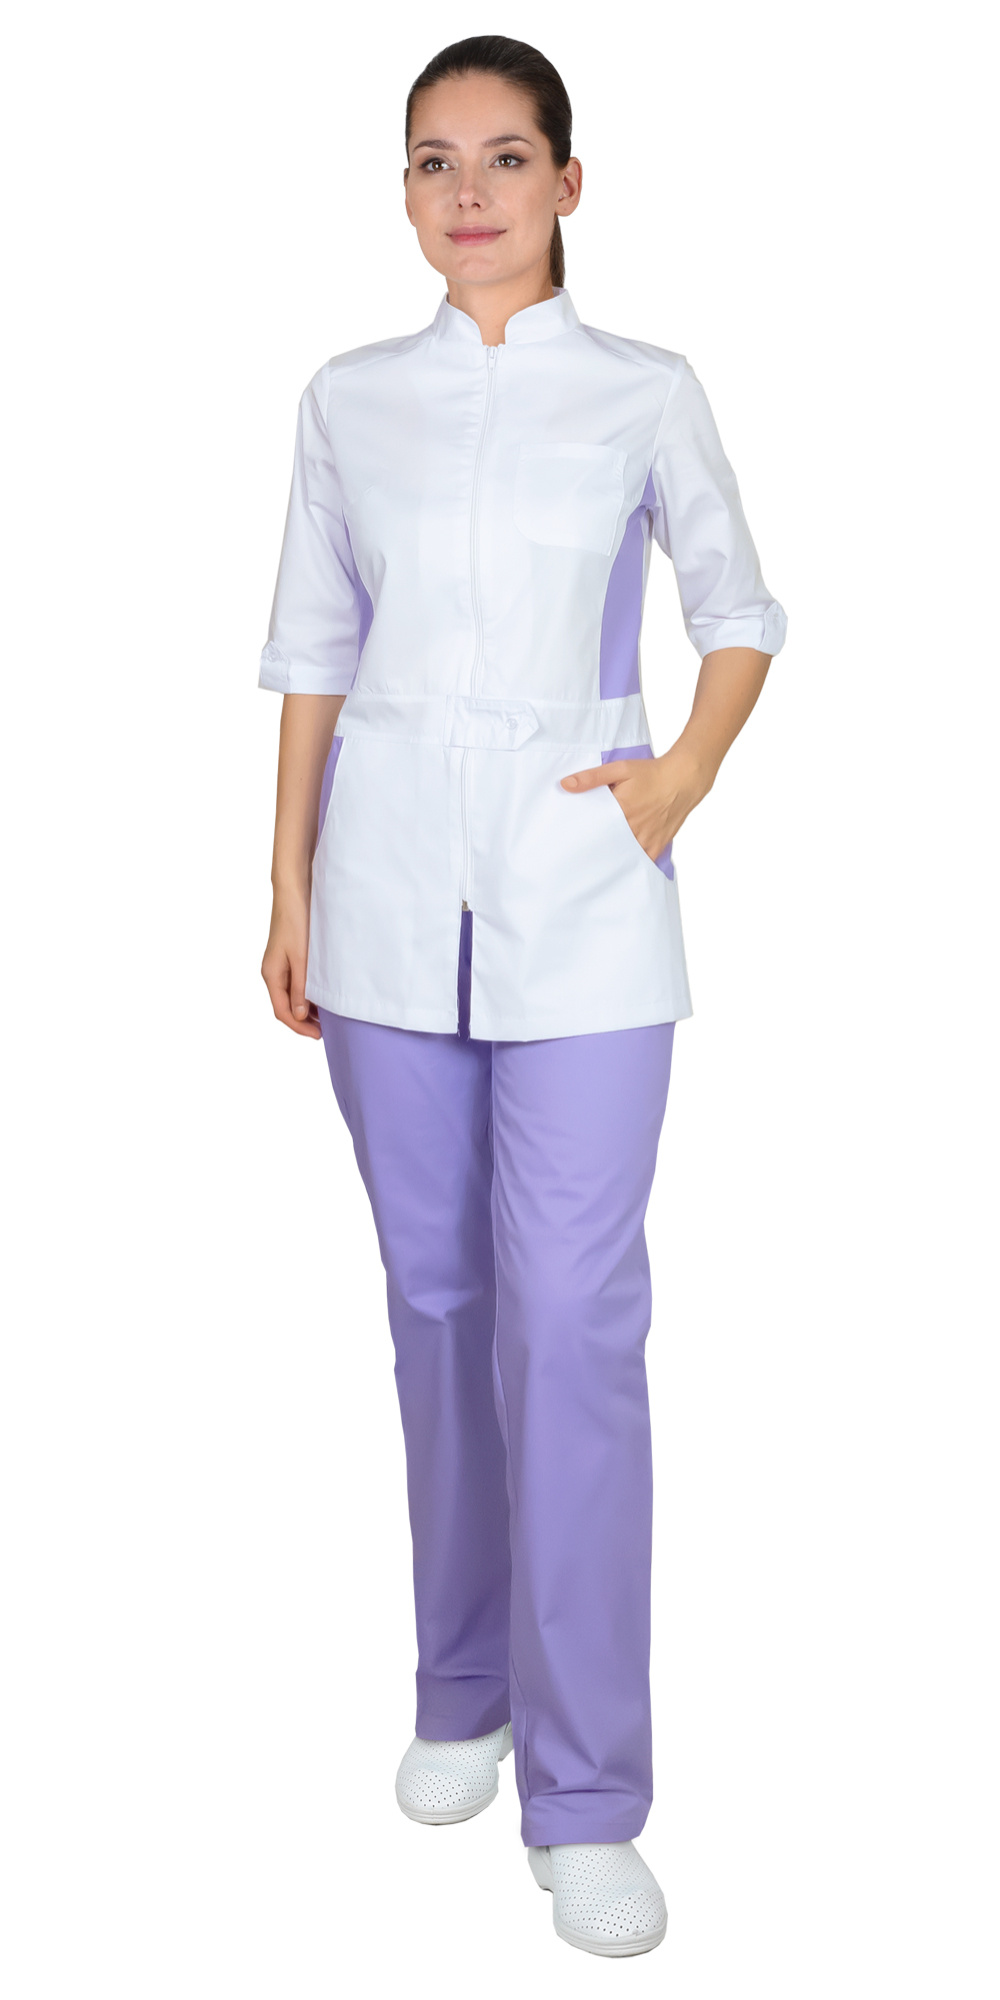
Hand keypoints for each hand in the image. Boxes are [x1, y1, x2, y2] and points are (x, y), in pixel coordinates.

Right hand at [261, 888, 322, 1038]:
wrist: (294, 892)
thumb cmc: (296, 921)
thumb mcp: (301, 958)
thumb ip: (300, 987)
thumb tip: (299, 1015)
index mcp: (271, 974)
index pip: (281, 1011)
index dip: (299, 1026)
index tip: (318, 1035)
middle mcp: (273, 972)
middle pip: (285, 1006)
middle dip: (304, 1021)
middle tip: (326, 1030)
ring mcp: (280, 965)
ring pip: (291, 996)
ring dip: (307, 1008)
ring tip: (327, 1017)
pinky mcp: (289, 958)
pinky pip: (296, 983)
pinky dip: (307, 994)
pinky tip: (322, 996)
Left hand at [560, 742, 714, 860]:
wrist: (683, 779)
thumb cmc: (651, 773)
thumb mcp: (620, 769)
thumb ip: (592, 778)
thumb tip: (565, 785)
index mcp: (621, 810)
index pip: (593, 830)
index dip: (581, 837)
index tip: (568, 842)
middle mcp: (634, 828)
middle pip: (606, 846)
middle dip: (593, 851)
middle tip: (576, 857)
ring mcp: (647, 839)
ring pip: (622, 857)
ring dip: (610, 859)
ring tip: (594, 865)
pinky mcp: (657, 845)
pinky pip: (641, 862)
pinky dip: (629, 864)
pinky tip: (618, 868)